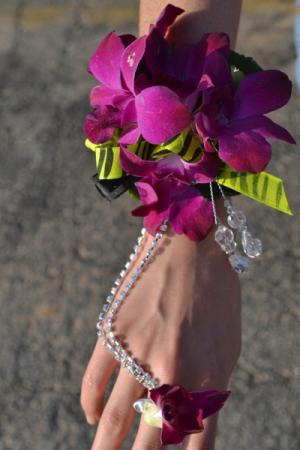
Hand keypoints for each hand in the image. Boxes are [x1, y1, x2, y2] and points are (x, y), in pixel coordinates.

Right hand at [81, 213, 240, 448]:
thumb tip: (188, 429)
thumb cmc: (217, 297)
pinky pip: (93, 382)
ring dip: (105, 448)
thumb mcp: (227, 349)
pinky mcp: (112, 332)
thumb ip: (211, 393)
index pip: (191, 446)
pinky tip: (94, 417)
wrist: (193, 245)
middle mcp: (172, 371)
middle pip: (147, 443)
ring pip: (115, 420)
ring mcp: (138, 351)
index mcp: (206, 377)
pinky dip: (90, 406)